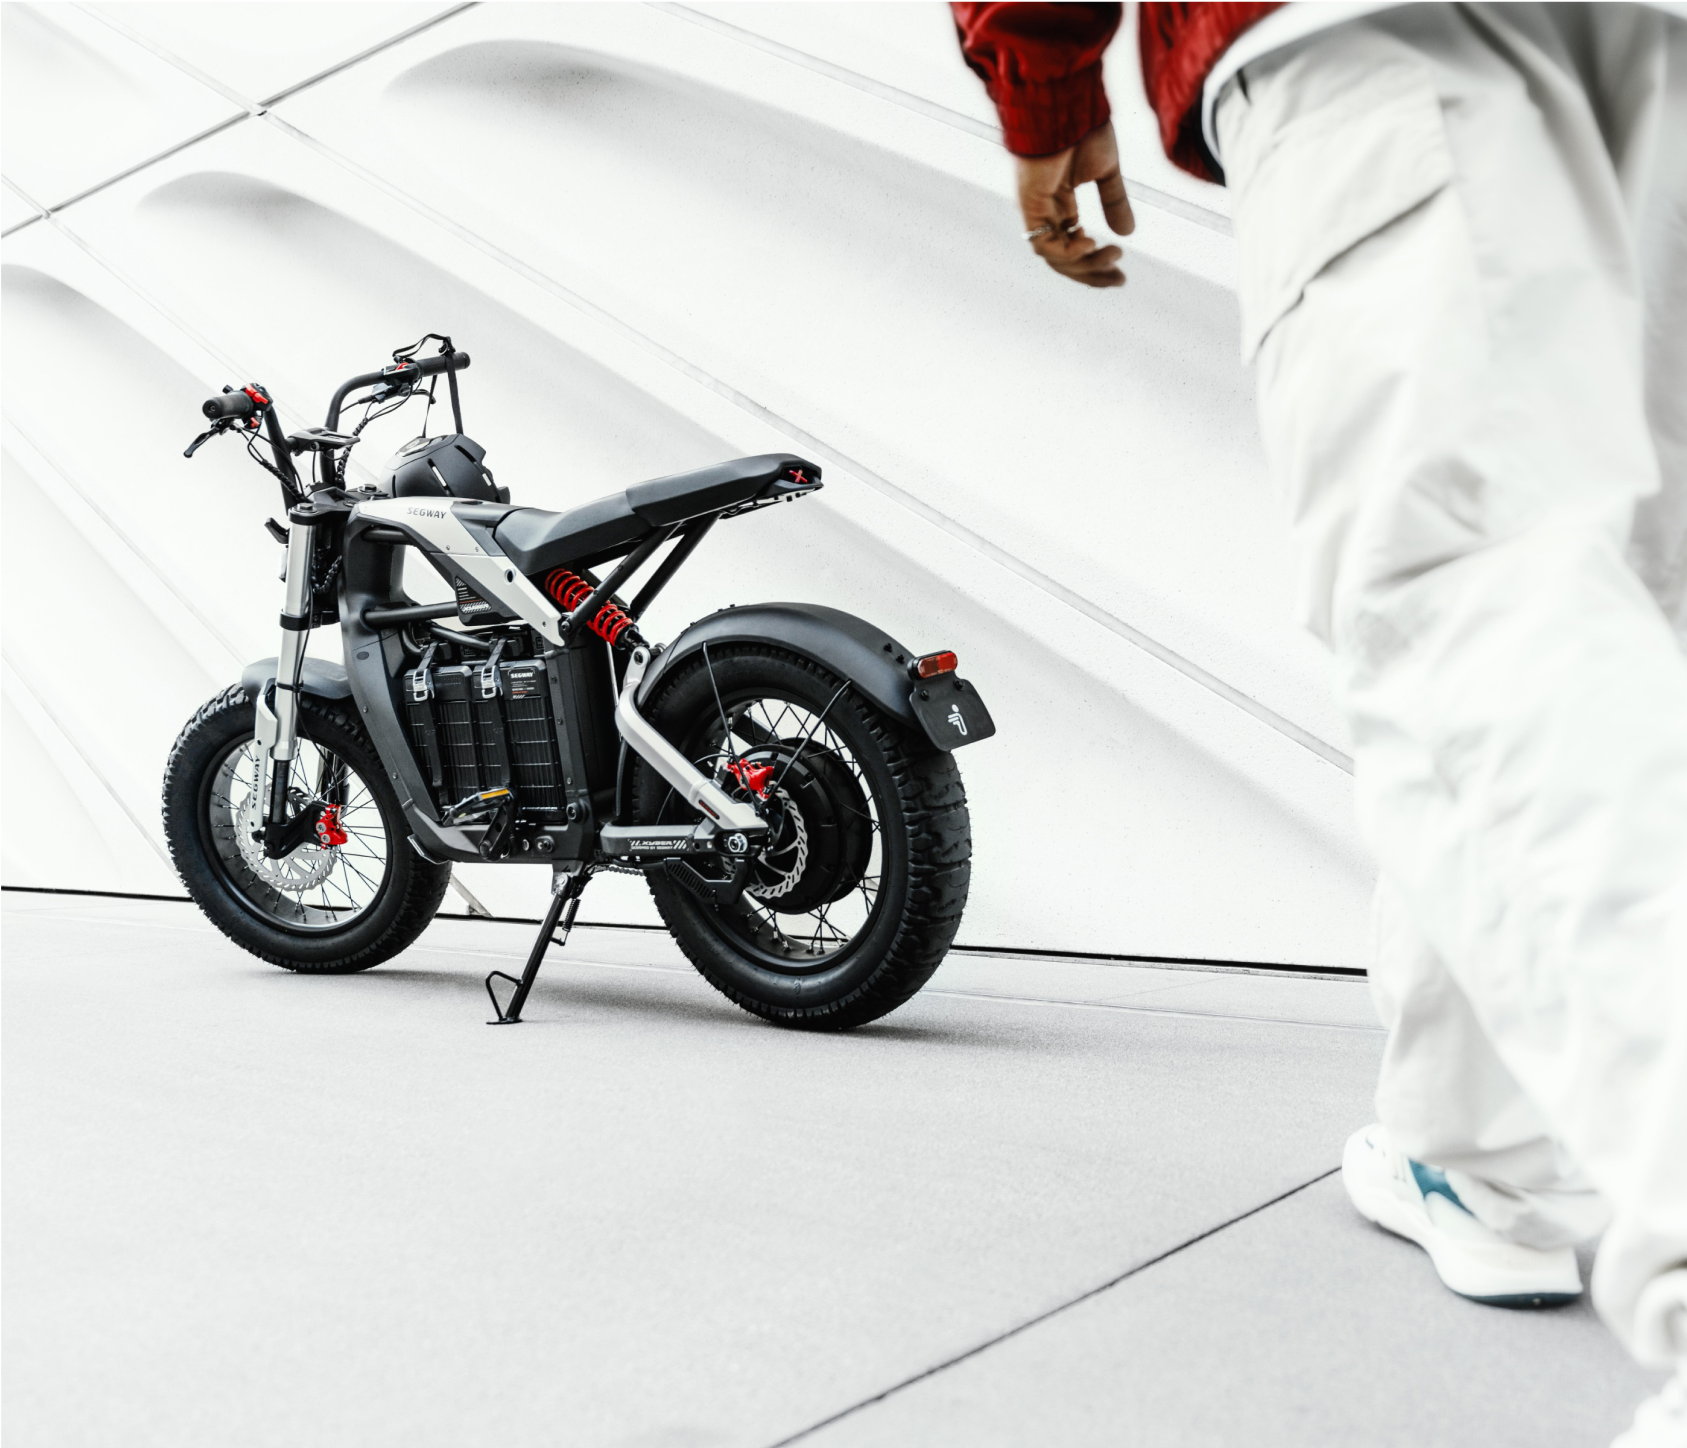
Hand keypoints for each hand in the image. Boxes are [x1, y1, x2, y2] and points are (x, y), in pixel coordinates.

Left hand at [1015, 122, 1134, 287]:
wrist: (1067, 106)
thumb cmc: (1083, 129)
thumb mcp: (1106, 172)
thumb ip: (1114, 202)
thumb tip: (1127, 234)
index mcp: (1060, 204)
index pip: (1072, 246)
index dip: (1095, 264)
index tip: (1120, 272)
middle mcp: (1045, 212)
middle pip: (1063, 260)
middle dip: (1091, 274)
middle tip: (1119, 279)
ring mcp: (1036, 211)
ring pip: (1055, 257)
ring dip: (1085, 264)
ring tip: (1111, 255)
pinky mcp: (1030, 207)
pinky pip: (1045, 245)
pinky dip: (1067, 251)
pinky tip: (1090, 242)